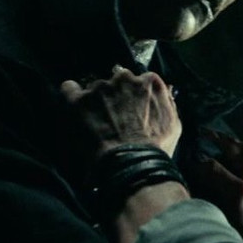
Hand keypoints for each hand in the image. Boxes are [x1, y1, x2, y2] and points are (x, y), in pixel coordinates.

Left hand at [61, 66, 181, 158]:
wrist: (131, 163)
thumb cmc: (155, 148)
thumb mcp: (174, 125)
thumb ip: (166, 103)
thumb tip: (164, 93)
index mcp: (150, 82)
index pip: (140, 81)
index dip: (135, 96)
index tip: (131, 110)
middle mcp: (125, 79)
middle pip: (117, 82)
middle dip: (115, 96)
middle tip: (114, 118)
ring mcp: (100, 87)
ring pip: (95, 88)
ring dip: (96, 101)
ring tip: (95, 123)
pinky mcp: (78, 100)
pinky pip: (68, 88)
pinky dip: (71, 96)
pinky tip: (73, 109)